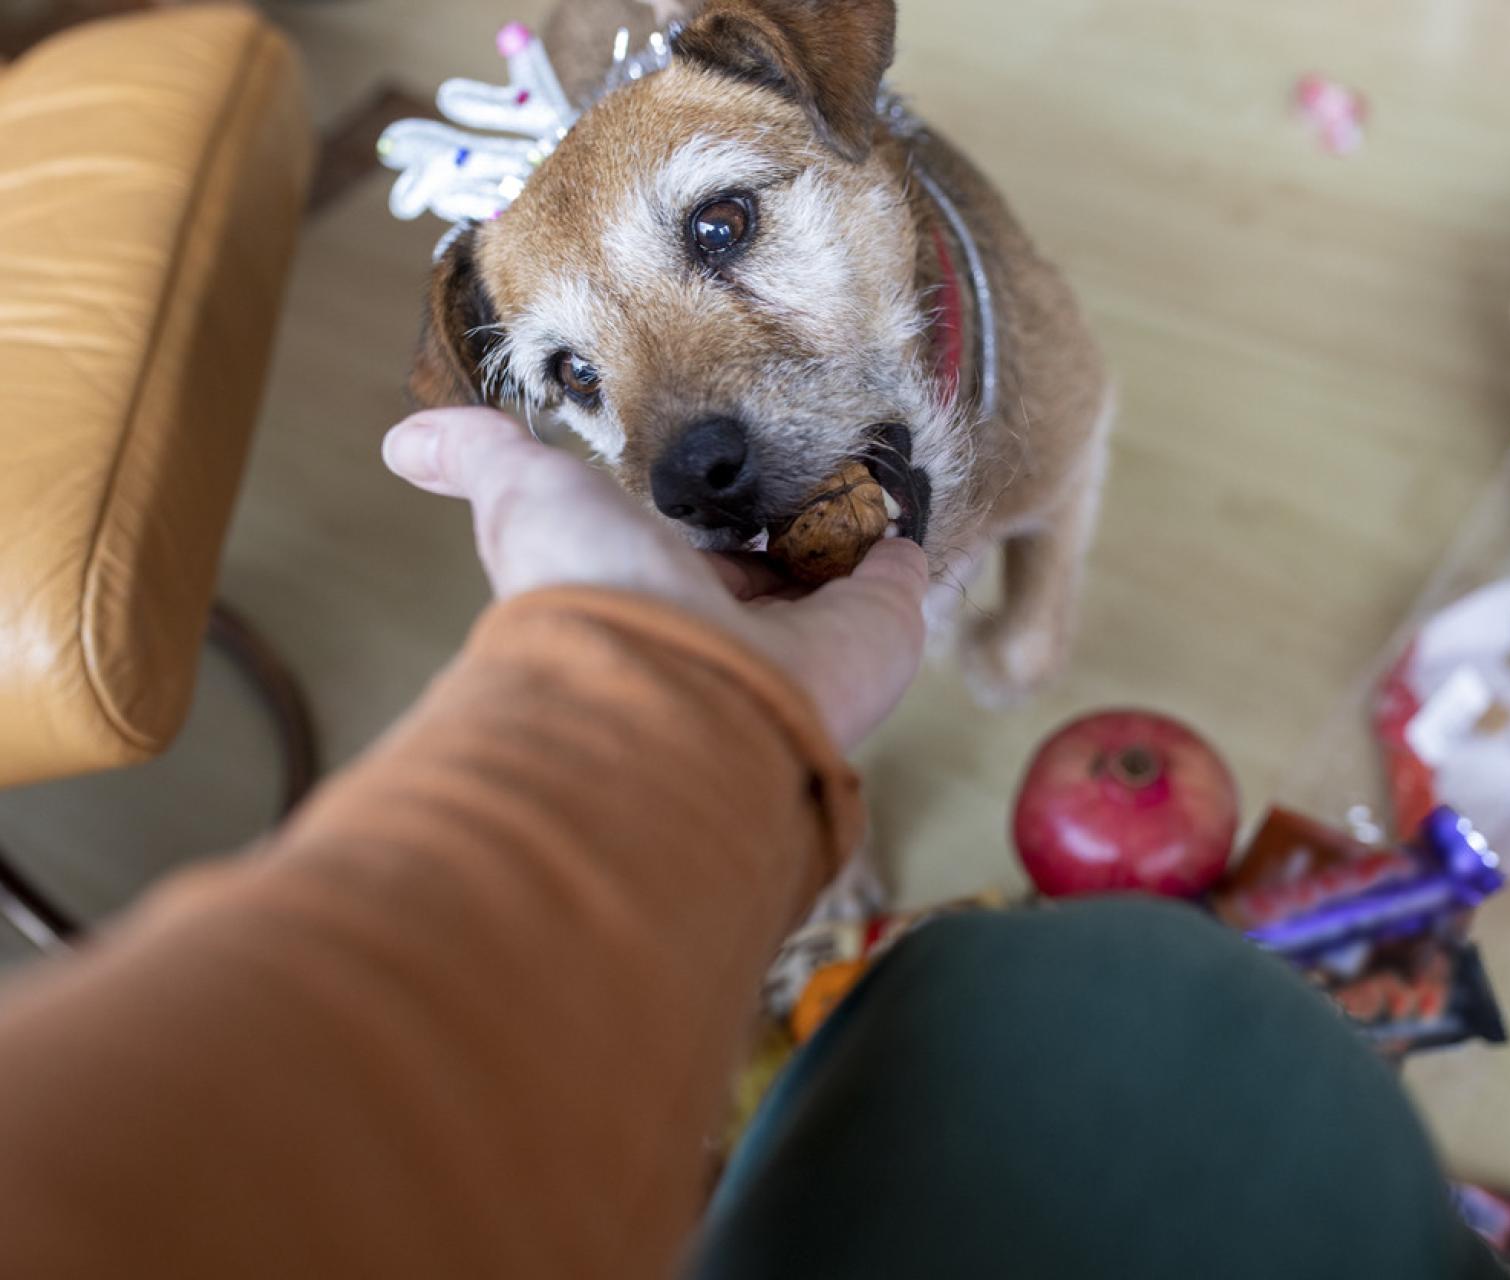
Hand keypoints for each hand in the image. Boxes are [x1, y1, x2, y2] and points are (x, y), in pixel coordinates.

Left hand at [383, 407, 928, 750]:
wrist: (671, 685)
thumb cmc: (586, 593)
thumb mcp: (526, 499)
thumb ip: (483, 458)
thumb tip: (400, 438)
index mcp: (652, 597)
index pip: (687, 555)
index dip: (704, 519)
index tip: (719, 484)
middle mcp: (726, 629)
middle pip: (764, 572)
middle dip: (781, 529)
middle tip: (806, 472)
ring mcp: (804, 640)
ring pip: (830, 582)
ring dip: (845, 536)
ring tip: (866, 480)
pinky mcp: (873, 637)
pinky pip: (894, 590)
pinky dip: (900, 560)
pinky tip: (903, 527)